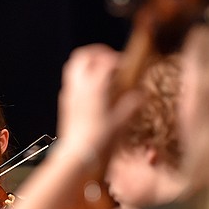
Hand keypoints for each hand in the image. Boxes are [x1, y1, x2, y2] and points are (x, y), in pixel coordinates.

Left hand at [56, 44, 141, 161]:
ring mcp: (69, 93)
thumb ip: (133, 104)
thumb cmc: (101, 140)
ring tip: (102, 70)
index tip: (127, 65)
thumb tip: (142, 93)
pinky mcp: (65, 103)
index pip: (105, 61)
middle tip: (111, 59)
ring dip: (88, 63)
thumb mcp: (122, 122)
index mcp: (94, 87)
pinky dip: (82, 76)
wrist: (77, 156)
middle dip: (98, 52)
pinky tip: (94, 89)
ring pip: (74, 66)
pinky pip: (71, 80)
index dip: (117, 59)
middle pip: (83, 56)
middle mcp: (79, 86)